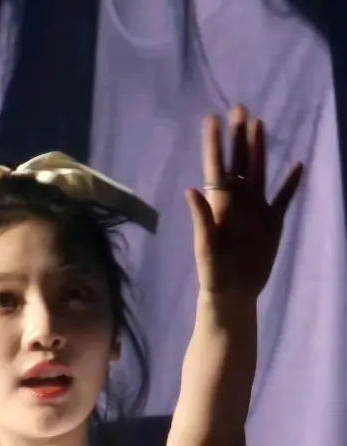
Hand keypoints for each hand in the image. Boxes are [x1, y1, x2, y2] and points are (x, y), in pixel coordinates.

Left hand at [186, 105, 302, 300]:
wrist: (233, 293)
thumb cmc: (213, 273)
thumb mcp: (205, 249)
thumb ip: (201, 220)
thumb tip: (192, 189)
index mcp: (220, 205)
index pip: (216, 168)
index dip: (215, 144)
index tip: (213, 119)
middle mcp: (238, 201)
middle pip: (238, 163)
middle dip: (238, 136)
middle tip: (239, 107)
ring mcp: (256, 210)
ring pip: (259, 172)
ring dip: (259, 149)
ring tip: (259, 124)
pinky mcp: (273, 222)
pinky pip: (284, 198)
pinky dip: (291, 183)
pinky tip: (297, 165)